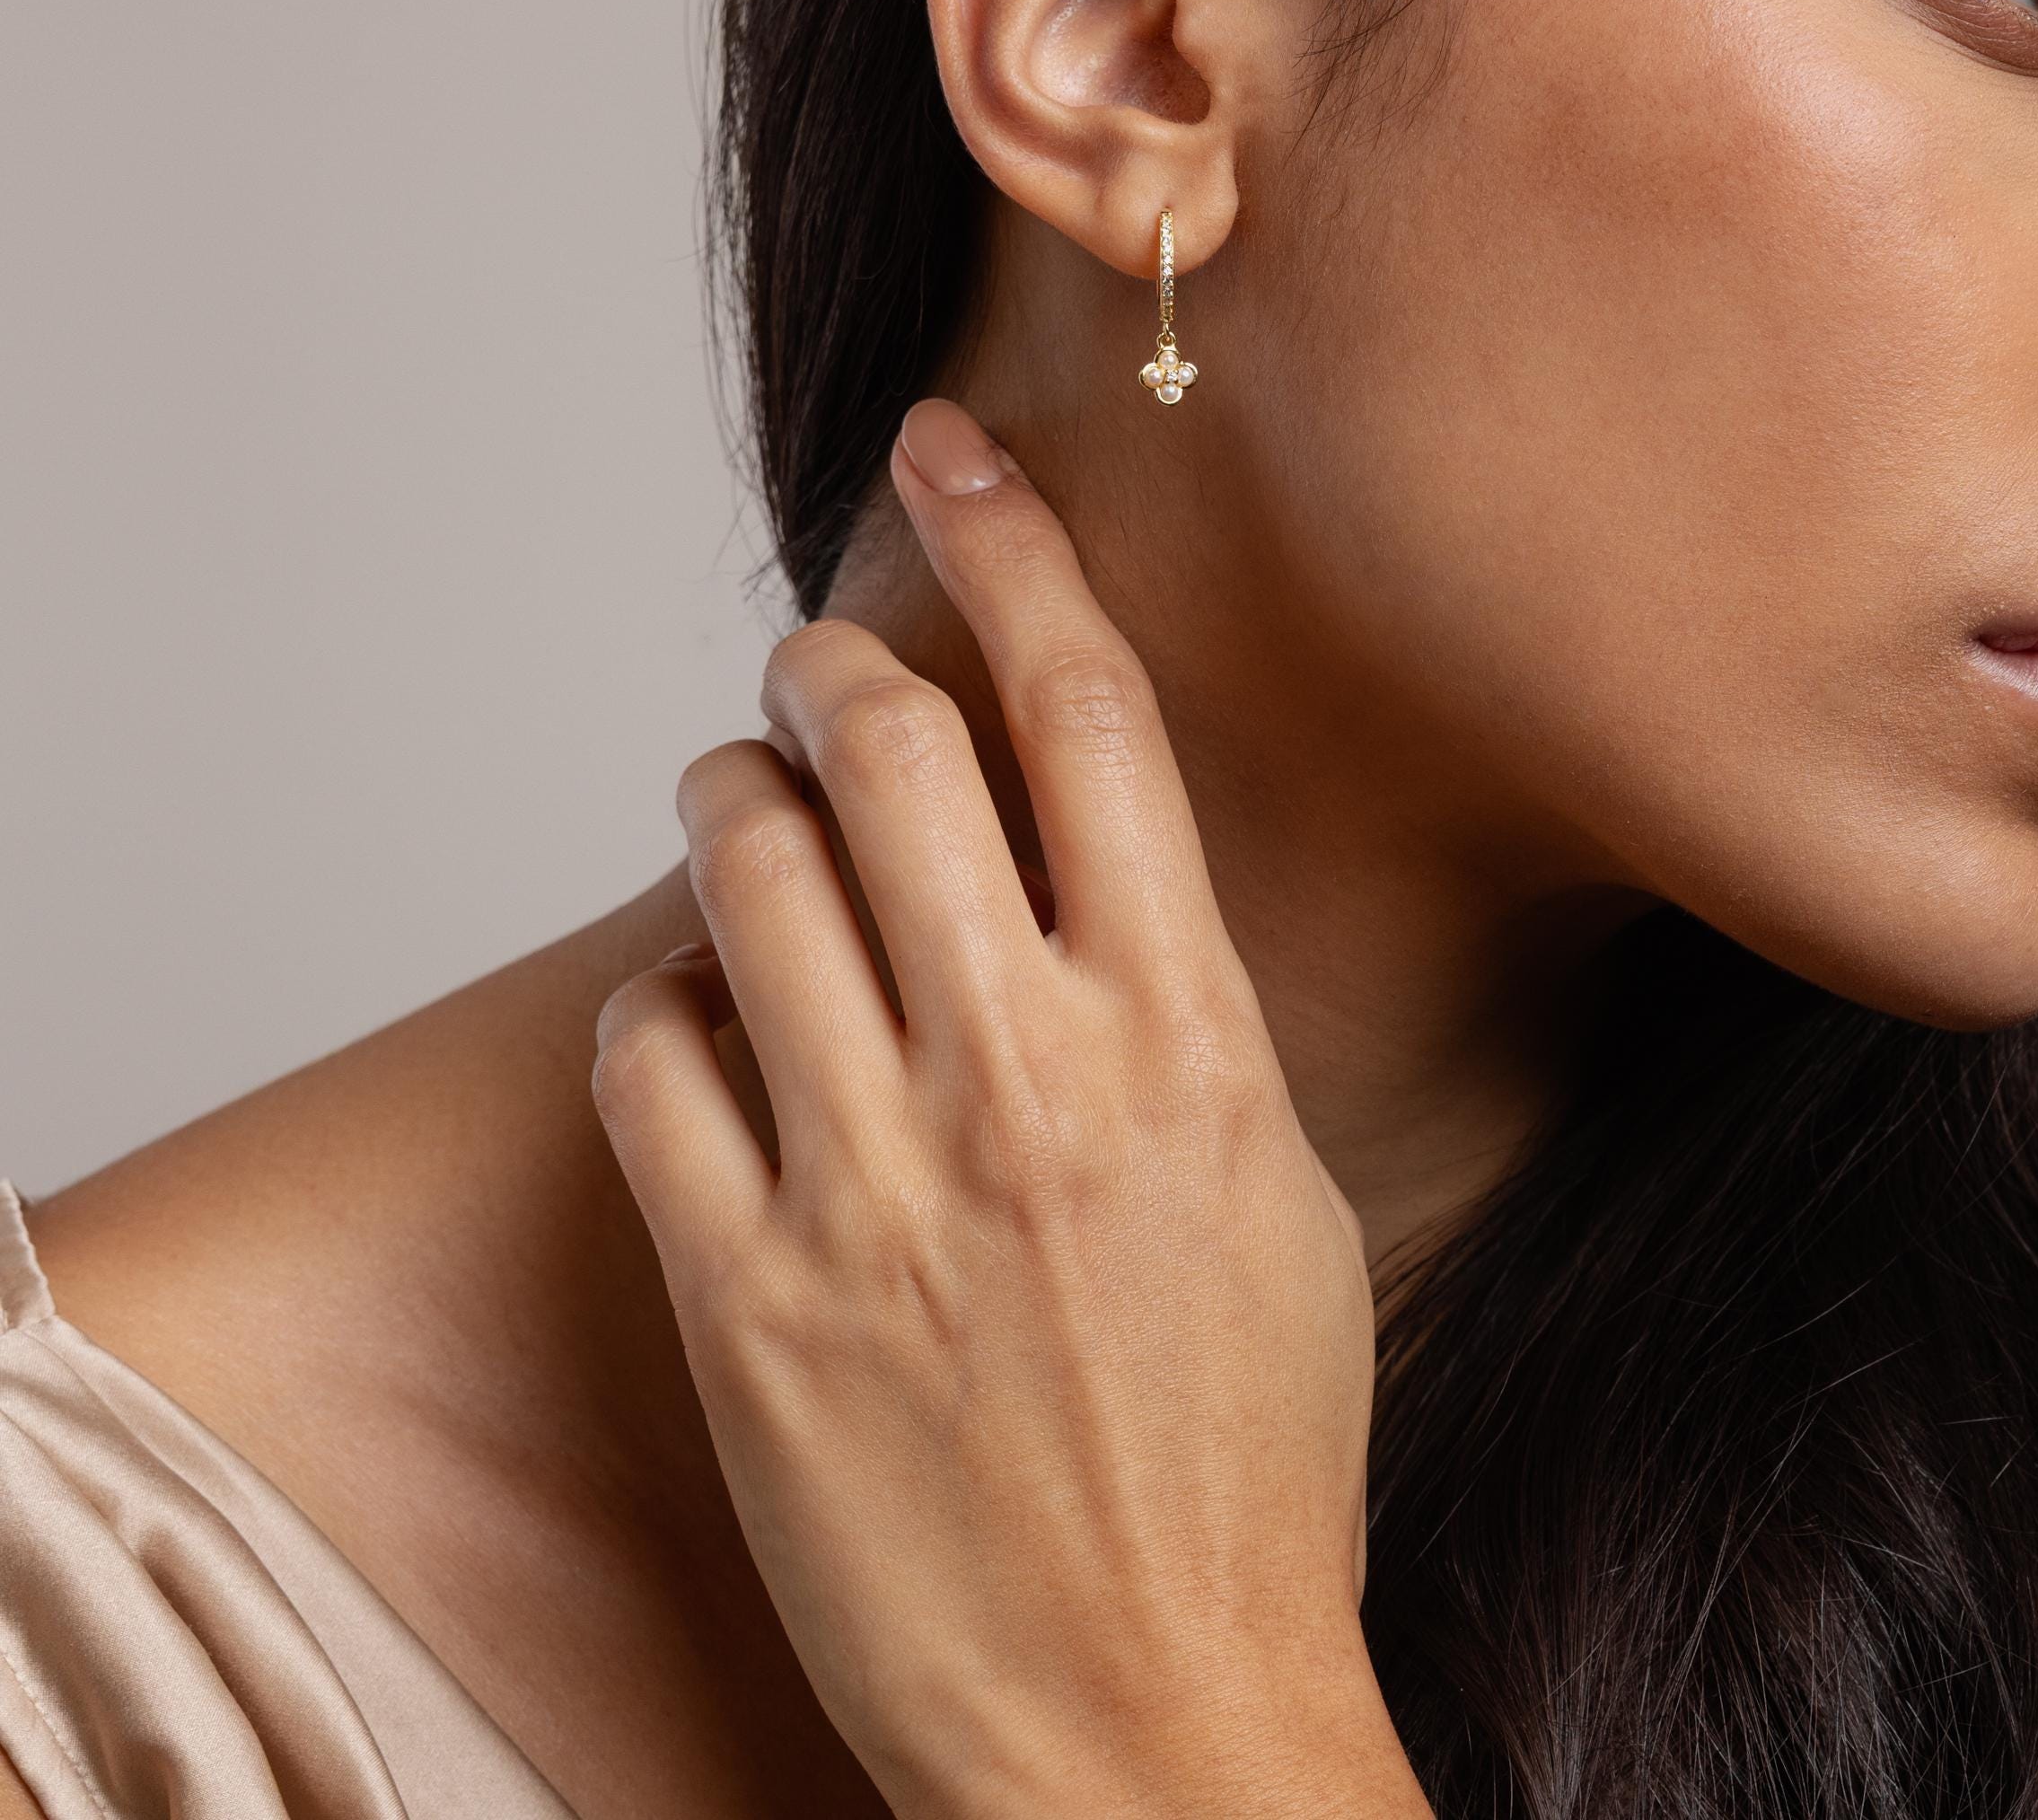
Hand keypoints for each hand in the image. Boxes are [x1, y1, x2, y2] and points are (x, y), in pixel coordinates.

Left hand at [589, 399, 1423, 1819]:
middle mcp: (1031, 1084)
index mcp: (1190, 1041)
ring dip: (733, 791)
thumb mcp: (1282, 1191)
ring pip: (746, 867)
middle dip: (834, 659)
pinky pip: (651, 1055)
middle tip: (818, 658)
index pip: (1088, 714)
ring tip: (746, 797)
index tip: (954, 450)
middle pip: (891, 749)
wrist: (1152, 1720)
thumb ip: (1186, 1007)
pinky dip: (665, 995)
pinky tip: (704, 1014)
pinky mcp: (748, 1299)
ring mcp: (876, 1190)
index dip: (1013, 544)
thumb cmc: (1247, 1458)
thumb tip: (1092, 859)